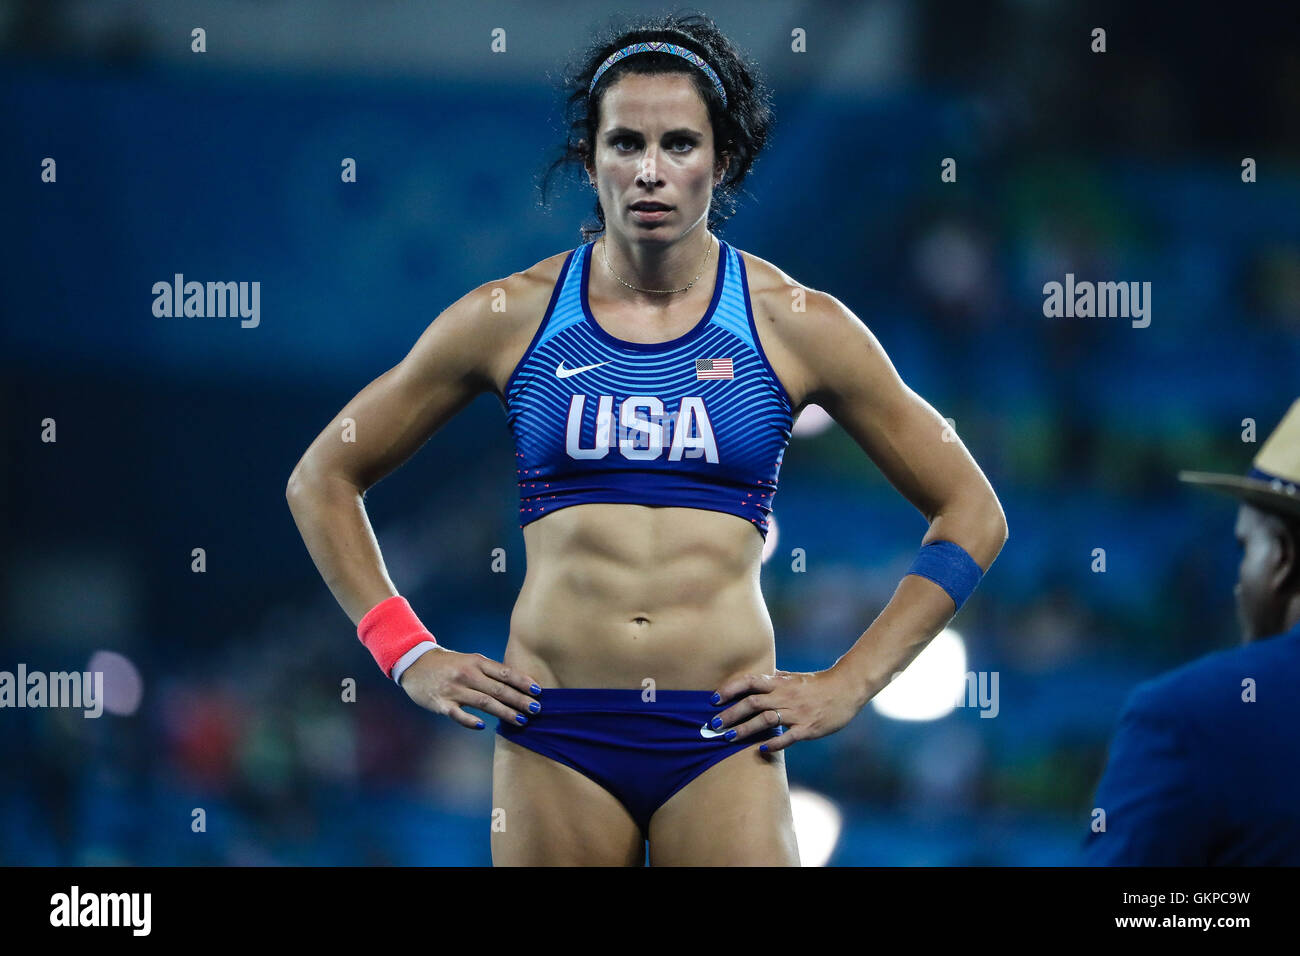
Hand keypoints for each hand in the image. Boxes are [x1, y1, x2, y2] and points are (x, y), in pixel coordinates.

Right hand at [398, 646, 541, 729]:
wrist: (415, 663)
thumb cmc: (449, 664)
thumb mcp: (470, 660)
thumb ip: (490, 671)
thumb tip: (518, 683)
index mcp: (477, 662)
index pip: (505, 673)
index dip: (522, 682)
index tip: (538, 691)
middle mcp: (467, 674)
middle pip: (498, 689)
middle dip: (519, 700)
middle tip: (536, 710)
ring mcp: (454, 689)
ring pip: (483, 702)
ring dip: (504, 712)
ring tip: (520, 721)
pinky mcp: (441, 703)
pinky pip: (457, 714)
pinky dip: (469, 721)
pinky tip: (482, 726)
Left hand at [708, 666, 862, 753]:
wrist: (846, 688)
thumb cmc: (818, 684)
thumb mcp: (794, 678)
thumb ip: (775, 679)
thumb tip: (755, 679)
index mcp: (780, 683)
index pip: (750, 682)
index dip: (730, 690)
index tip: (713, 699)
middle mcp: (785, 696)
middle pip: (752, 703)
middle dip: (731, 714)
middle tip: (713, 725)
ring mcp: (796, 712)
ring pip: (766, 720)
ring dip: (745, 729)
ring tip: (728, 738)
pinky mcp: (808, 727)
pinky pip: (788, 737)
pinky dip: (773, 743)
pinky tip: (760, 750)